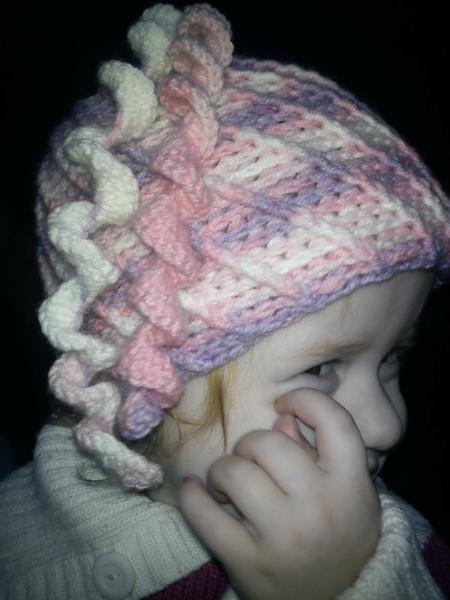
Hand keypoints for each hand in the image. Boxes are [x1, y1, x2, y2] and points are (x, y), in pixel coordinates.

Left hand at [178, 388, 380, 599]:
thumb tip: (282, 416)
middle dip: (251, 444)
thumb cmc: (338, 536)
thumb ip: (316, 450)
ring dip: (223, 471)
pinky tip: (196, 489)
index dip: (305, 399)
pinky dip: (193, 497)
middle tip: (251, 459)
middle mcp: (321, 507)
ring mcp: (284, 537)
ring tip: (228, 483)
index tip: (284, 403)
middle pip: (268, 442)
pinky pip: (205, 515)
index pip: (334, 419)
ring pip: (234, 472)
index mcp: (351, 485)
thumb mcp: (345, 493)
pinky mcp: (249, 562)